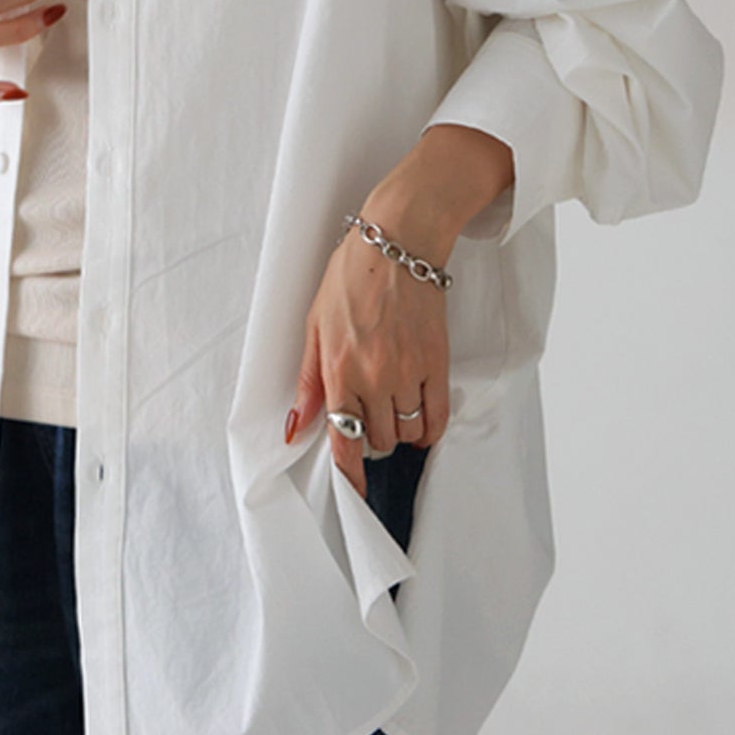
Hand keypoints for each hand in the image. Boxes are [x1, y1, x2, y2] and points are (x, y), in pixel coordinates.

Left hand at [285, 218, 452, 500]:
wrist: (399, 243)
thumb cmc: (350, 277)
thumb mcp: (314, 325)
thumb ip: (308, 381)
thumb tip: (295, 427)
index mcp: (338, 368)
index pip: (343, 437)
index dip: (349, 474)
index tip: (354, 492)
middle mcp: (373, 376)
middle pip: (378, 439)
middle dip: (372, 438)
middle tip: (369, 416)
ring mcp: (408, 371)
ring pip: (408, 432)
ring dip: (400, 431)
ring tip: (393, 408)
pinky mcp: (437, 362)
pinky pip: (438, 415)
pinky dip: (431, 428)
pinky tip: (422, 422)